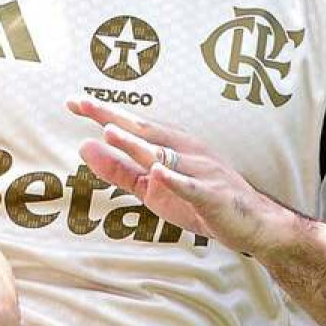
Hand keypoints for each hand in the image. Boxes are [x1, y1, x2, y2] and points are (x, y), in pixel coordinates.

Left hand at [67, 96, 295, 254]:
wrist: (252, 222)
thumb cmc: (200, 200)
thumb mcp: (152, 187)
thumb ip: (119, 169)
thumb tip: (84, 147)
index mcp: (171, 146)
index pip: (132, 125)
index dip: (104, 113)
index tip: (73, 102)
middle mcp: (186, 151)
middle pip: (145, 130)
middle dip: (113, 116)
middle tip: (84, 104)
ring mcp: (201, 171)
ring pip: (165, 155)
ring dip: (138, 143)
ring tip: (111, 131)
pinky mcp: (212, 195)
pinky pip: (191, 186)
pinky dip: (175, 179)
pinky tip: (158, 173)